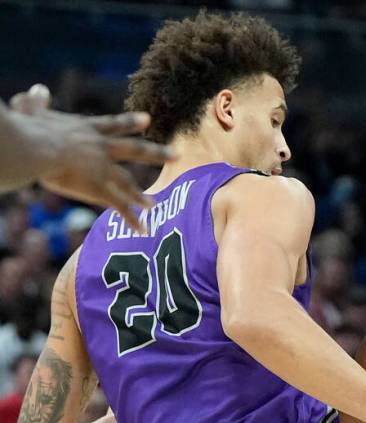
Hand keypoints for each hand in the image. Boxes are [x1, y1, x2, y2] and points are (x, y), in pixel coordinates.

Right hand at [9, 84, 172, 230]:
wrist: (38, 149)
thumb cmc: (29, 129)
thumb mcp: (32, 111)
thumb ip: (37, 102)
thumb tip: (37, 90)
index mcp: (86, 129)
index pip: (113, 125)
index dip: (130, 122)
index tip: (148, 120)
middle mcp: (102, 148)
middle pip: (135, 150)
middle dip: (157, 152)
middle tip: (177, 154)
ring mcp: (103, 169)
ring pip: (128, 183)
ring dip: (140, 195)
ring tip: (153, 204)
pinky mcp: (99, 188)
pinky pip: (119, 207)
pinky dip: (131, 219)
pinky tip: (143, 230)